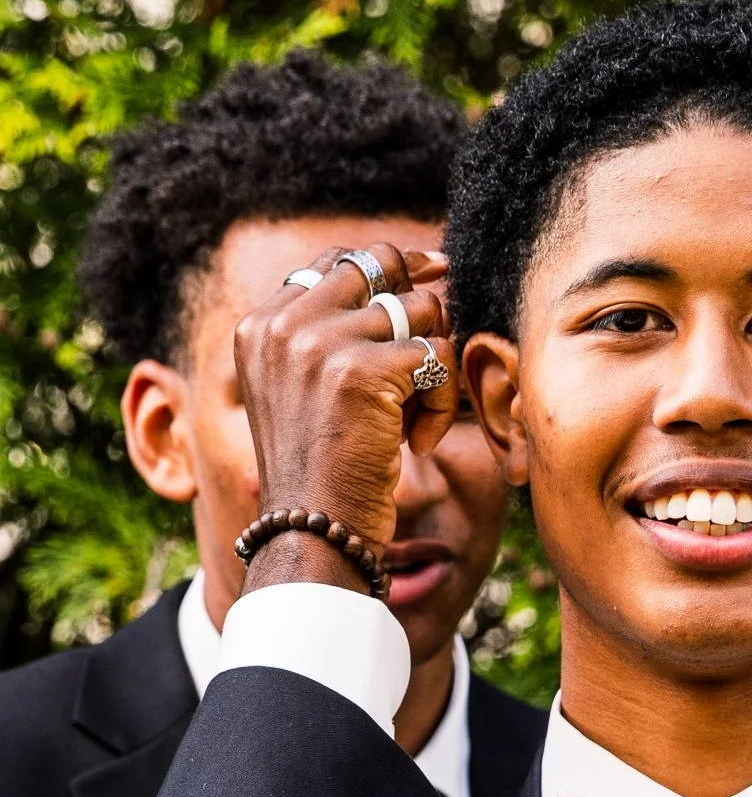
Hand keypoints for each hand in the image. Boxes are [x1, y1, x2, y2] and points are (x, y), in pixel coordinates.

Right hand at [234, 241, 456, 580]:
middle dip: (421, 307)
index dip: (390, 265)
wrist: (311, 533)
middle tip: (430, 355)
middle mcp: (285, 325)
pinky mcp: (364, 371)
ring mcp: (322, 344)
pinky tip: (421, 441)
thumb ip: (329, 334)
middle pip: (383, 269)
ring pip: (421, 311)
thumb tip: (409, 271)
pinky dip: (444, 401)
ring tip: (414, 418)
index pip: (337, 263)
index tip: (432, 270)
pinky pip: (438, 355)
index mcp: (262, 325)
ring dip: (433, 366)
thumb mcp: (302, 392)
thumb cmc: (318, 473)